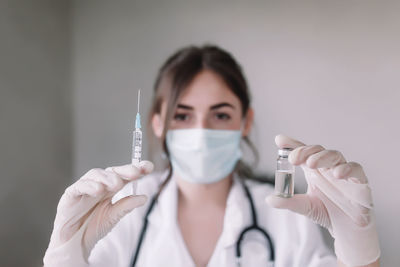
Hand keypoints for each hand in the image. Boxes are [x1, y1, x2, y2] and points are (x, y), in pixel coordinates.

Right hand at [43, 161, 153, 265]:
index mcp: (110, 188)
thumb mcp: (113, 216)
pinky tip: (98, 189)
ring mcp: (84, 188)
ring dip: (107, 177)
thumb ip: (126, 206)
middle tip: (136, 173)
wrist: (74, 243)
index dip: (136, 169)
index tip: (149, 167)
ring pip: (95, 174)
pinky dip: (89, 186)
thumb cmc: (92, 227)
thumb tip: (144, 197)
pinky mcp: (70, 195)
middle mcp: (98, 184)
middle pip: (112, 171)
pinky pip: (79, 186)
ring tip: (117, 184)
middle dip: (125, 170)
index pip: (124, 175)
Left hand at [266, 135, 379, 265]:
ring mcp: (343, 172)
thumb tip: (269, 199)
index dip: (292, 144)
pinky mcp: (359, 181)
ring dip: (323, 157)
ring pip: (335, 155)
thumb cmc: (327, 212)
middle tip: (294, 158)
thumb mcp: (304, 207)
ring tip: (311, 164)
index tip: (279, 139)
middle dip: (305, 151)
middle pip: (318, 150)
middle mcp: (327, 167)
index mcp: (313, 170)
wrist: (347, 230)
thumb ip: (288, 202)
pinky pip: (356, 169)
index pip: (303, 152)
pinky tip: (337, 174)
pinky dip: (347, 169)